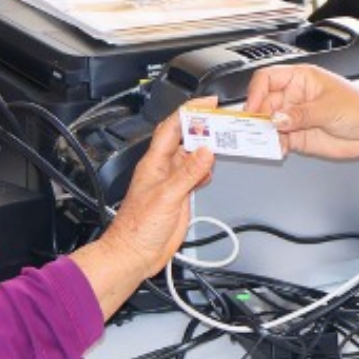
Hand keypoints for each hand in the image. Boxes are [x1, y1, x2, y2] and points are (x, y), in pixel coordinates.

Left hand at [71, 110, 211, 315]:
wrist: (134, 255)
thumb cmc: (137, 229)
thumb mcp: (166, 197)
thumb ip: (187, 174)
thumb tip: (206, 152)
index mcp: (155, 163)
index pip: (172, 127)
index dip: (189, 111)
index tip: (208, 103)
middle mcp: (163, 169)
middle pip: (185, 139)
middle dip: (203, 128)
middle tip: (223, 121)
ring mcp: (172, 182)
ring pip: (192, 157)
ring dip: (207, 149)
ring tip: (224, 142)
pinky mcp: (179, 197)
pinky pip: (195, 176)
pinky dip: (206, 170)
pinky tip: (212, 170)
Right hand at [244, 65, 358, 159]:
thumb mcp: (329, 108)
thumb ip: (301, 114)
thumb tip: (277, 119)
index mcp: (300, 78)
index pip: (267, 78)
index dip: (256, 92)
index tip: (253, 108)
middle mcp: (294, 96)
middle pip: (263, 103)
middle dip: (256, 116)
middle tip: (255, 129)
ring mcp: (294, 117)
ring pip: (267, 124)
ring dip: (262, 133)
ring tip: (263, 141)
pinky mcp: (297, 137)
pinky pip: (277, 140)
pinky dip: (272, 146)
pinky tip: (276, 149)